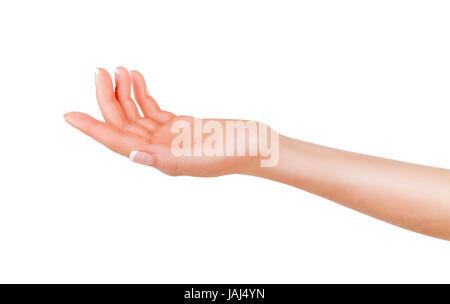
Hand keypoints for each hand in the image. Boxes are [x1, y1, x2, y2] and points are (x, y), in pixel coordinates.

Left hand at [64, 67, 260, 175]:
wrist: (258, 145)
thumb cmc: (237, 152)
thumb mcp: (203, 158)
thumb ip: (167, 160)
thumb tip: (134, 155)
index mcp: (162, 159)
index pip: (119, 142)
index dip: (94, 128)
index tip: (69, 115)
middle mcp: (160, 149)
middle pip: (124, 124)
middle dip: (108, 99)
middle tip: (100, 71)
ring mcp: (169, 137)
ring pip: (136, 114)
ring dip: (123, 92)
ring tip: (116, 69)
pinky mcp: (180, 125)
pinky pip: (152, 108)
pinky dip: (141, 93)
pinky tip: (136, 77)